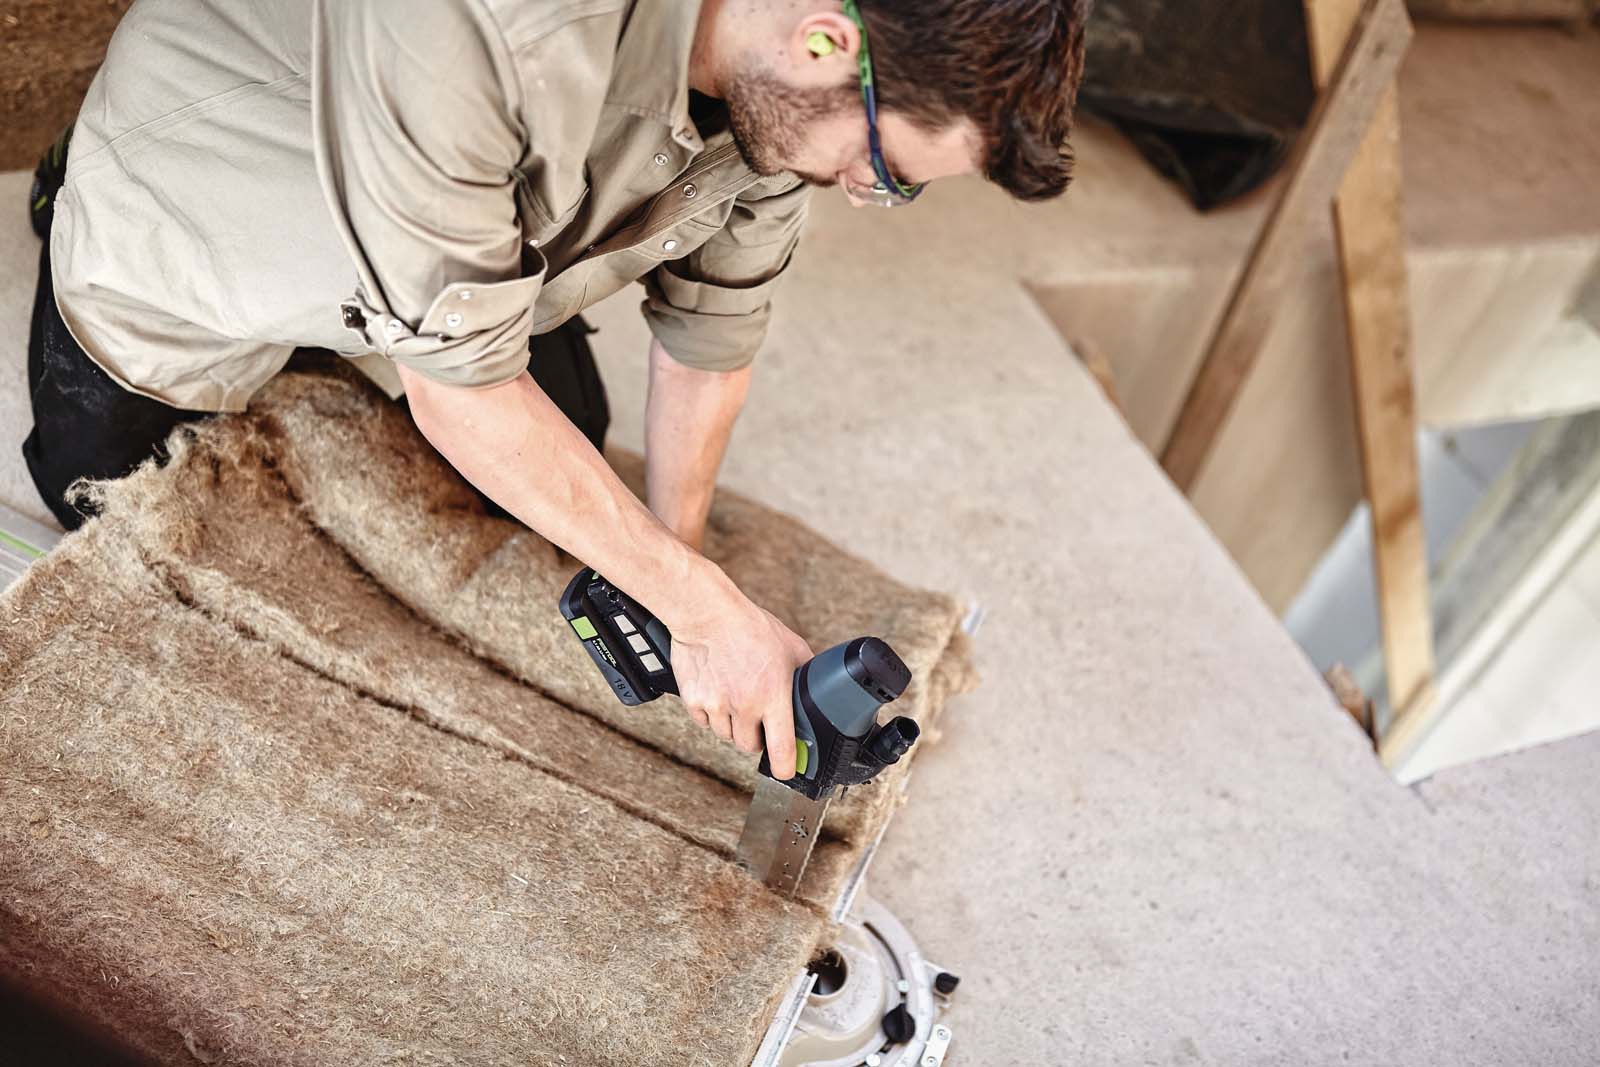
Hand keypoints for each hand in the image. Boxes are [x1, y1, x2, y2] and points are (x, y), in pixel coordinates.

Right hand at [664, 565, 812, 778]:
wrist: (708, 614)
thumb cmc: (750, 628)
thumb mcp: (791, 647)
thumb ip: (805, 673)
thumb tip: (820, 687)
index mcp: (773, 697)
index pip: (781, 748)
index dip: (785, 767)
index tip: (787, 771)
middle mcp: (745, 706)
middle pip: (750, 746)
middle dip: (756, 737)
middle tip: (758, 718)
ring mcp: (717, 706)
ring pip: (726, 735)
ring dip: (733, 725)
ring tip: (736, 697)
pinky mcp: (694, 701)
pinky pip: (704, 722)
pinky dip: (711, 714)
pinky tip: (717, 690)